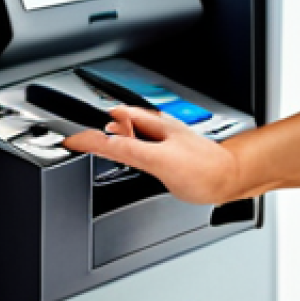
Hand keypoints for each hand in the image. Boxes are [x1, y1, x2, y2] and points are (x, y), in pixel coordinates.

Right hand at [63, 106, 240, 205]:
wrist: (229, 178)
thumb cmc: (202, 169)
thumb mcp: (158, 161)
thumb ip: (130, 150)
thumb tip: (101, 139)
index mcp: (154, 127)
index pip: (113, 124)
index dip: (89, 132)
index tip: (69, 139)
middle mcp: (159, 130)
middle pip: (124, 122)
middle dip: (102, 124)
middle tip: (80, 131)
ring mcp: (166, 142)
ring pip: (134, 133)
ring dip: (116, 136)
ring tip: (98, 140)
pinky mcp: (172, 155)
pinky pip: (144, 146)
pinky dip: (130, 148)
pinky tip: (130, 155)